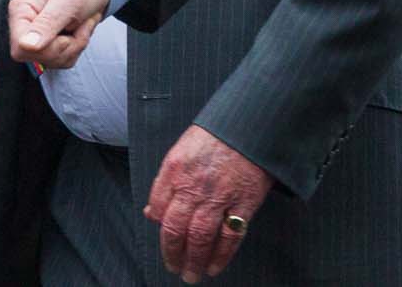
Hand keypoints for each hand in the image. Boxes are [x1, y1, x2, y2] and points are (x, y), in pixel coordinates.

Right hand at [5, 0, 109, 67]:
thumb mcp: (66, 1)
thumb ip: (46, 24)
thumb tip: (25, 45)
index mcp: (21, 10)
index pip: (19, 47)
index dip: (45, 48)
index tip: (64, 34)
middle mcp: (24, 25)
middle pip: (36, 57)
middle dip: (65, 46)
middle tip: (77, 24)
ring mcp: (36, 36)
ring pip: (53, 61)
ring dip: (75, 46)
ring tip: (80, 24)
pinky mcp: (50, 45)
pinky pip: (63, 61)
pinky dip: (77, 48)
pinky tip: (79, 29)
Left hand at [146, 126, 272, 282]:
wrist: (249, 129)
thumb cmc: (213, 139)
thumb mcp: (179, 151)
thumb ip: (164, 183)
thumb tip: (151, 212)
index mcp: (175, 170)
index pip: (159, 207)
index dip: (159, 230)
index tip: (163, 244)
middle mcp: (194, 186)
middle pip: (176, 227)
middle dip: (172, 253)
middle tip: (173, 268)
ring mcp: (219, 197)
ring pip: (200, 237)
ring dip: (193, 260)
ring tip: (190, 274)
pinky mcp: (244, 204)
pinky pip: (230, 236)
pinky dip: (221, 256)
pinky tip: (213, 266)